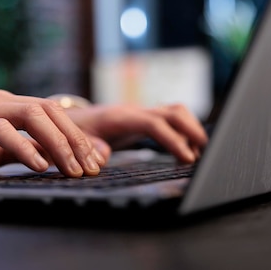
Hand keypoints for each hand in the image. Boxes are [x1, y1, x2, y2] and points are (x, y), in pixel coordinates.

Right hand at [0, 90, 107, 176]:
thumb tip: (54, 159)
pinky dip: (24, 146)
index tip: (94, 162)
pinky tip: (40, 166)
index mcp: (4, 104)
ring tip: (73, 169)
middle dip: (75, 139)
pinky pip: (0, 130)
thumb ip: (21, 149)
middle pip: (48, 109)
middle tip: (91, 168)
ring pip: (31, 114)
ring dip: (58, 142)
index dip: (76, 136)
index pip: (51, 113)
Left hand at [66, 103, 207, 162]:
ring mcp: (140, 114)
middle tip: (205, 153)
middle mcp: (133, 112)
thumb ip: (87, 147)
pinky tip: (187, 151)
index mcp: (119, 117)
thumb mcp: (72, 140)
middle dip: (192, 130)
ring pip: (175, 112)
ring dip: (191, 129)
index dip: (173, 139)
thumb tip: (103, 157)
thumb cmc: (70, 130)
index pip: (153, 123)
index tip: (187, 158)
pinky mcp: (142, 120)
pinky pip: (170, 120)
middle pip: (172, 111)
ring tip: (199, 153)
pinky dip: (183, 132)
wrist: (65, 118)